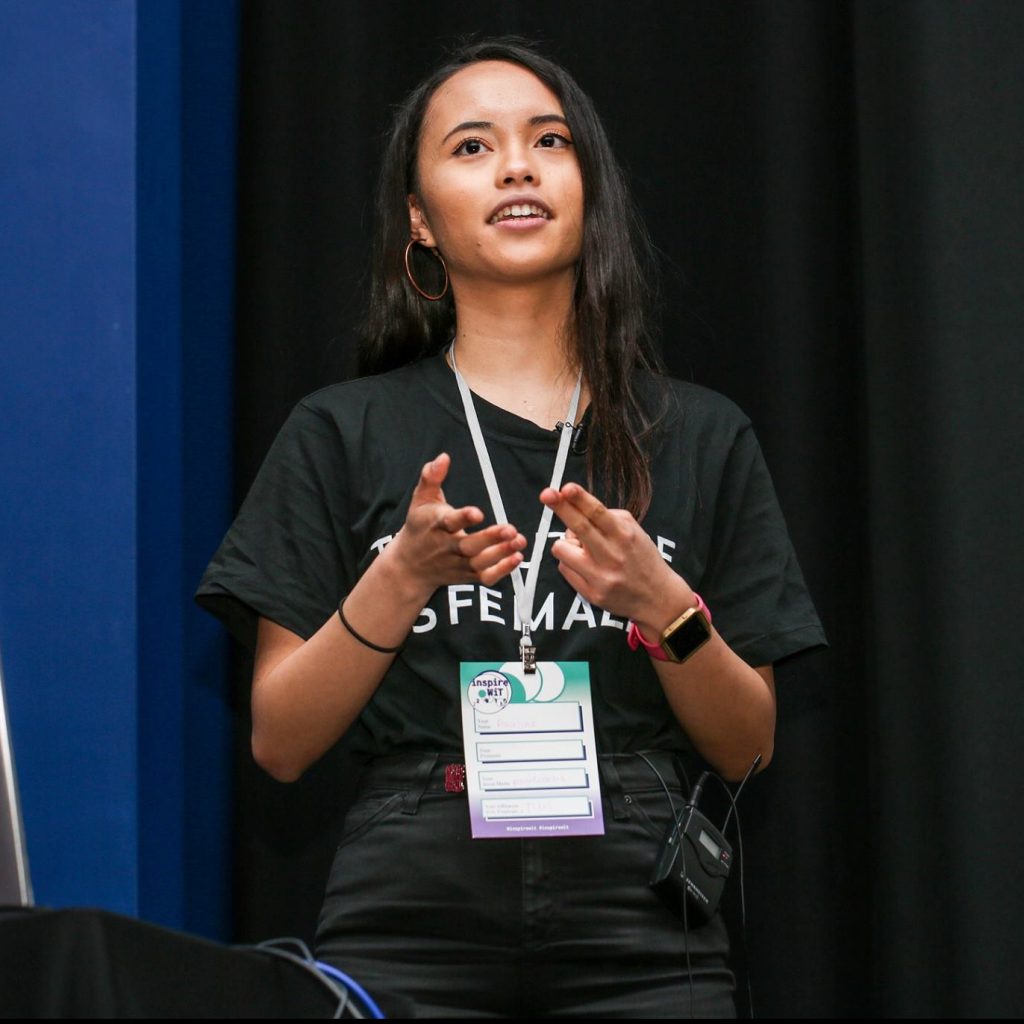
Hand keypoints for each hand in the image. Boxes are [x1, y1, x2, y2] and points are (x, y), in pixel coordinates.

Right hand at [385, 453, 526, 595]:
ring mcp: (457, 564)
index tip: (478, 513)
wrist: (409, 566)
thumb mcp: (420, 500)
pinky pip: (485, 578)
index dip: (463, 518)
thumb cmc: (420, 526)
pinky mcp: (467, 576)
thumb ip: (431, 478)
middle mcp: (446, 547)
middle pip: (468, 546)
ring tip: (519, 541)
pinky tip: (516, 558)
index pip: (449, 522)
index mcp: (435, 525)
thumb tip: (443, 457)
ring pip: (479, 563)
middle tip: (510, 529)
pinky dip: (502, 571)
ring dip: (501, 553)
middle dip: (489, 539)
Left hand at [540, 482, 692, 632]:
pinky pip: (564, 568)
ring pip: (562, 549)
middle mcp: (612, 556)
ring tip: (583, 550)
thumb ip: (608, 519)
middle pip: (579, 527)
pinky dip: (570, 562)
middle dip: (560, 508)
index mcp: (624, 536)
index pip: (598, 513)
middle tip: (547, 494)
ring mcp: (600, 576)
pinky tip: (587, 567)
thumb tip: (575, 509)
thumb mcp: (634, 532)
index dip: (580, 498)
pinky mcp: (591, 593)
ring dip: (566, 544)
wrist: (657, 598)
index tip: (567, 487)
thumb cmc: (642, 559)